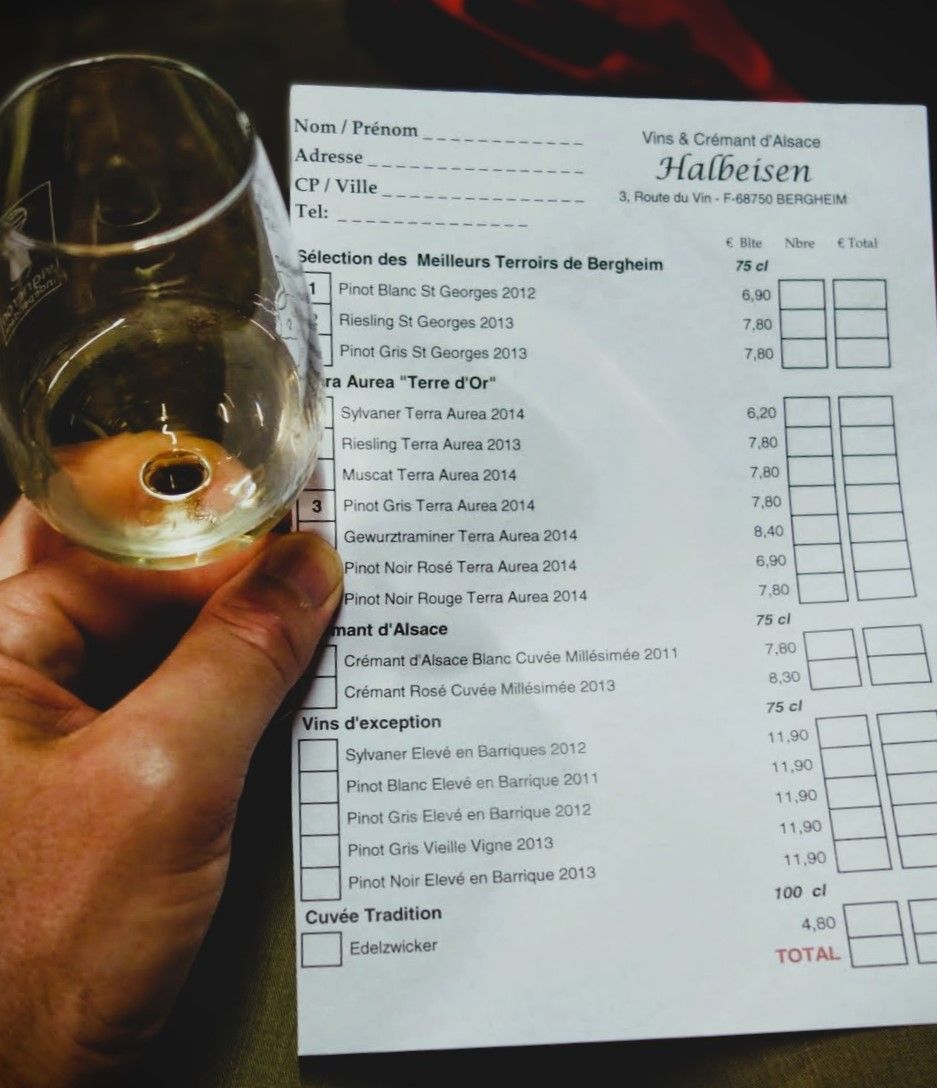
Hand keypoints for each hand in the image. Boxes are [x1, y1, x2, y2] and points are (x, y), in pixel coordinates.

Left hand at [0, 500, 341, 1086]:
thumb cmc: (25, 958)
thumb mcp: (164, 781)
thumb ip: (241, 658)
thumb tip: (307, 569)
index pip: (115, 536)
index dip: (217, 523)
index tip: (303, 523)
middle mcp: (5, 674)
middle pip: (126, 569)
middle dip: (223, 554)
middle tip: (308, 544)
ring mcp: (45, 727)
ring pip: (152, 632)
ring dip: (232, 618)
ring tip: (312, 602)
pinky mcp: (88, 777)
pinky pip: (166, 694)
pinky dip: (226, 679)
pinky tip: (283, 679)